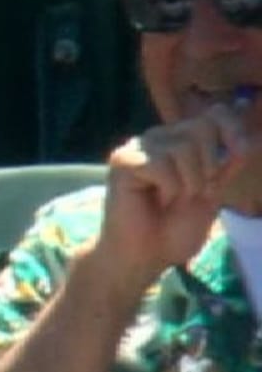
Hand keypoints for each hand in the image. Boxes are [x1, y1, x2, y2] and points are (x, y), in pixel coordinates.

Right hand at [92, 104, 250, 287]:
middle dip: (209, 166)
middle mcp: (158, 138)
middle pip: (201, 127)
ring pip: (183, 147)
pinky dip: (168, 188)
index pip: (213, 115)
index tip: (242, 151)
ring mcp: (138, 148)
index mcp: (180, 142)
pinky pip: (161, 164)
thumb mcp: (212, 193)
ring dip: (188, 183)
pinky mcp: (123, 161)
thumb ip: (226, 165)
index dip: (231, 127)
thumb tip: (252, 139)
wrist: (144, 256)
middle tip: (193, 192)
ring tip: (170, 200)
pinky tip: (154, 200)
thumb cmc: (174, 229)